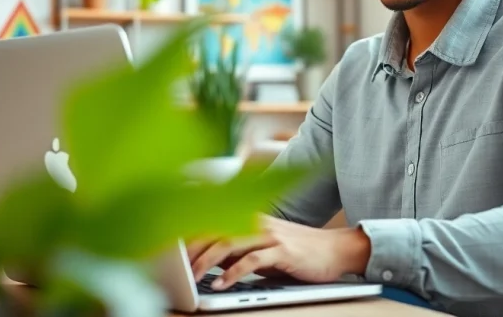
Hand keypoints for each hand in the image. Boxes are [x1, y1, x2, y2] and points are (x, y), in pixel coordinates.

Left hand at [186, 215, 370, 290]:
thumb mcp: (264, 245)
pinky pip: (252, 260)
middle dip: (189, 248)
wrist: (336, 250)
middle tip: (173, 265)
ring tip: (191, 277)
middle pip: (214, 228)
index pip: (212, 218)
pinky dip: (233, 273)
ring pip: (228, 242)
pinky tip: (221, 285)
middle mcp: (257, 222)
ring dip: (205, 261)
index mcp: (250, 217)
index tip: (167, 242)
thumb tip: (208, 257)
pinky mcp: (282, 251)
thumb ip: (238, 248)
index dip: (188, 230)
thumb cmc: (298, 251)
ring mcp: (269, 235)